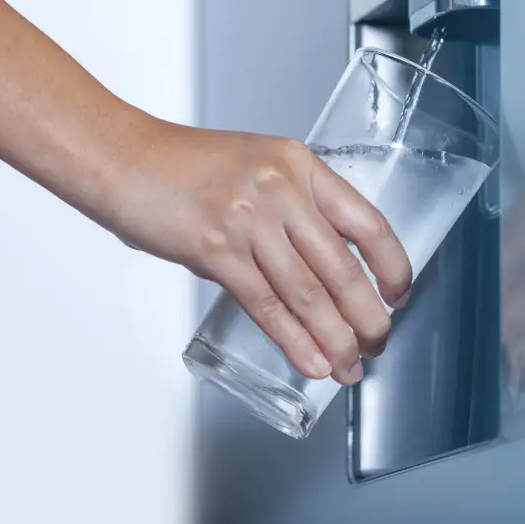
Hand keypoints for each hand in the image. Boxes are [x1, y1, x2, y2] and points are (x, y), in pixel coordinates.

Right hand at [102, 119, 412, 385]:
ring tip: (349, 365)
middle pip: (343, 267)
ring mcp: (249, 219)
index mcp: (300, 165)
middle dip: (367, 317)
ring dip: (335, 339)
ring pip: (309, 293)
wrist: (124, 160)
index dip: (392, 266)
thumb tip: (323, 267)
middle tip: (377, 343)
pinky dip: (294, 340)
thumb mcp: (257, 167)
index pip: (368, 223)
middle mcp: (281, 189)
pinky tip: (310, 361)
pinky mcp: (216, 250)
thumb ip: (294, 208)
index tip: (399, 294)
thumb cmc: (184, 166)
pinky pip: (267, 305)